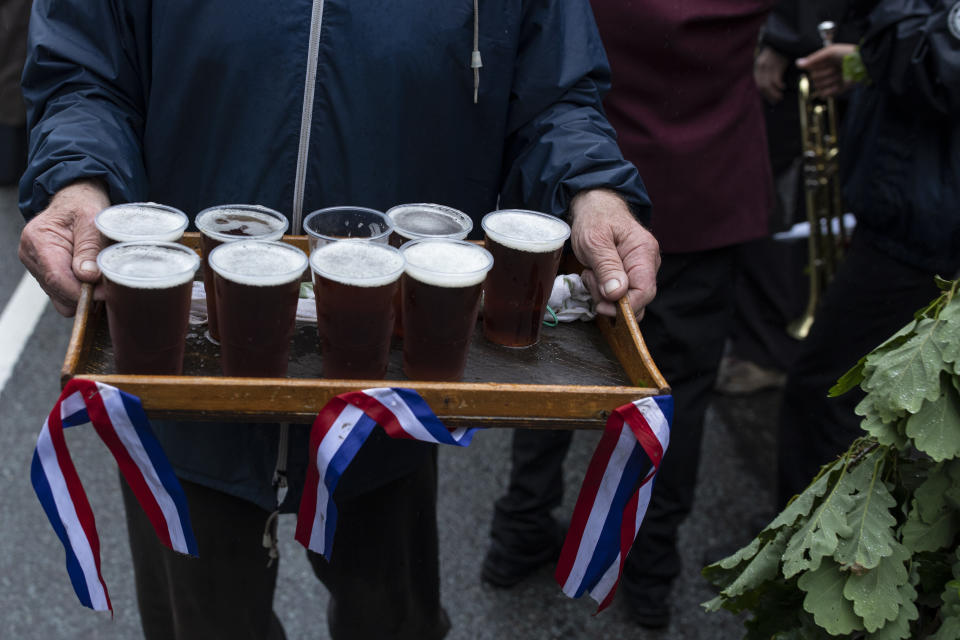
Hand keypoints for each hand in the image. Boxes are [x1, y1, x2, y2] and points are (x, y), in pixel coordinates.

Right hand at [18, 179, 109, 315]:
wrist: (76, 199)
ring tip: (101, 279)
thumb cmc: (83, 205)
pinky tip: (93, 280)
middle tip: (109, 286)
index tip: (104, 293)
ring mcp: (37, 266)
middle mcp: (31, 255)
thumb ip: (89, 248)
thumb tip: (88, 276)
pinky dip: (79, 291)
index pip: (57, 278)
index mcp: (38, 240)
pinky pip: (63, 293)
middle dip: (84, 293)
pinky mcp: (46, 273)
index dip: (82, 291)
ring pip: (60, 297)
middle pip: (58, 292)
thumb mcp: (92, 220)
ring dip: (83, 293)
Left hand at [569, 189, 659, 318]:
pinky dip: (603, 290)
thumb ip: (607, 267)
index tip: (601, 306)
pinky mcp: (630, 275)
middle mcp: (648, 263)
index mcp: (644, 252)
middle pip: (638, 300)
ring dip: (603, 293)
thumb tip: (617, 294)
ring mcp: (641, 270)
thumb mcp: (594, 241)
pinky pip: (620, 294)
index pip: (645, 292)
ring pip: (626, 300)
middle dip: (610, 299)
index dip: (625, 306)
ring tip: (591, 272)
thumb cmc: (595, 219)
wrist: (594, 207)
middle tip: (590, 278)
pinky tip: (595, 275)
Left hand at [754, 46, 789, 103]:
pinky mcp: (776, 66)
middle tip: (776, 101)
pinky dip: (779, 87)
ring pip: (768, 86)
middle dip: (769, 96)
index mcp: (758, 67)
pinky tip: (783, 87)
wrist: (784, 38)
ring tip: (780, 96)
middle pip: (763, 87)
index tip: (771, 99)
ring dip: (774, 94)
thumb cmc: (779, 51)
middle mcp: (761, 67)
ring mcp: (768, 67)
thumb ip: (767, 71)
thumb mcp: (769, 60)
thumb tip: (771, 86)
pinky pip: (776, 81)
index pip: (759, 85)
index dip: (765, 94)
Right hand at [797, 44, 857, 97]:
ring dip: (831, 80)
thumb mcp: (830, 52)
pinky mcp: (834, 91)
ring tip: (841, 74)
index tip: (828, 61)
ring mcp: (828, 83)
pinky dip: (831, 90)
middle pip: (813, 78)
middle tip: (837, 68)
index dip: (818, 66)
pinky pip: (823, 95)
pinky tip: (839, 84)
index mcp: (820, 63)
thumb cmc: (848, 54)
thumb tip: (797, 63)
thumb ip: (813, 59)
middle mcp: (823, 73)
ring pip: (818, 86)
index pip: (809, 69)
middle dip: (826, 73)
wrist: (864, 64)